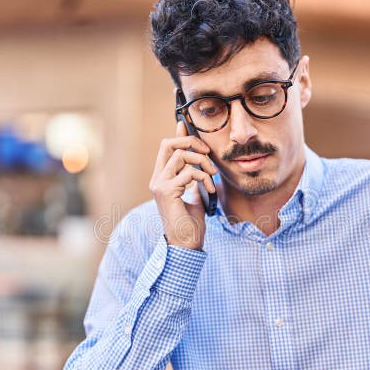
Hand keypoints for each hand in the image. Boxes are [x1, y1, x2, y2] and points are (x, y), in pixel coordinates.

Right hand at [149, 121, 216, 249]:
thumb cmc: (191, 223)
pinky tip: (209, 191)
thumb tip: (199, 161)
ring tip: (212, 177)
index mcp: (161, 178)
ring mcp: (159, 185)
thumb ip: (194, 177)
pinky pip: (189, 172)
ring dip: (203, 162)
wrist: (186, 244)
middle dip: (191, 142)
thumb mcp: (194, 194)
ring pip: (181, 155)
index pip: (166, 148)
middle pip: (168, 144)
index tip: (187, 126)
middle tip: (208, 154)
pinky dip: (204, 178)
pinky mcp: (167, 191)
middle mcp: (157, 179)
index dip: (179, 135)